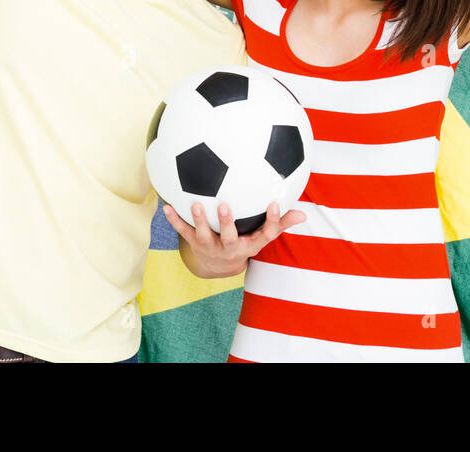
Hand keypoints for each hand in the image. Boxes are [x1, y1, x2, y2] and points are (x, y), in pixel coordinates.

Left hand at [163, 200, 305, 278]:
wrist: (218, 265)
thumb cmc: (244, 241)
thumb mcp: (262, 236)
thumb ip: (280, 224)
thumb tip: (303, 213)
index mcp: (250, 245)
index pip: (264, 236)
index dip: (271, 222)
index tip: (274, 204)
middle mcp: (230, 248)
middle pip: (229, 238)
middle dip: (227, 223)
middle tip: (225, 205)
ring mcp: (211, 248)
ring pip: (204, 237)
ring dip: (199, 221)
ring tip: (195, 204)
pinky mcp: (195, 244)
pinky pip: (184, 232)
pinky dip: (175, 221)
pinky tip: (166, 206)